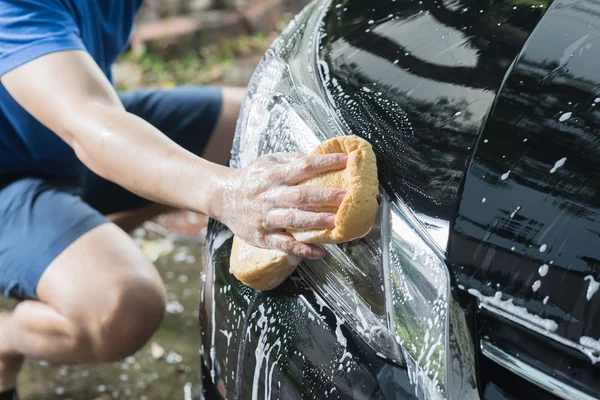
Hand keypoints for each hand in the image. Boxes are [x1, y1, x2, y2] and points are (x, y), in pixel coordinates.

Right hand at [214, 152, 347, 258]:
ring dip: (316, 222)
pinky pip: (285, 245)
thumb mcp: (269, 162)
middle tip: (346, 196)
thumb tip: (322, 157)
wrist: (223, 198)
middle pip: (301, 196)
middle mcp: (270, 196)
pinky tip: (321, 253)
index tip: (346, 160)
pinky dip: (303, 250)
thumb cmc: (253, 179)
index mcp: (274, 175)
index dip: (325, 163)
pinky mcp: (263, 237)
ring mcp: (266, 218)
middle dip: (325, 196)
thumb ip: (293, 160)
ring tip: (336, 223)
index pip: (304, 166)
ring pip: (293, 220)